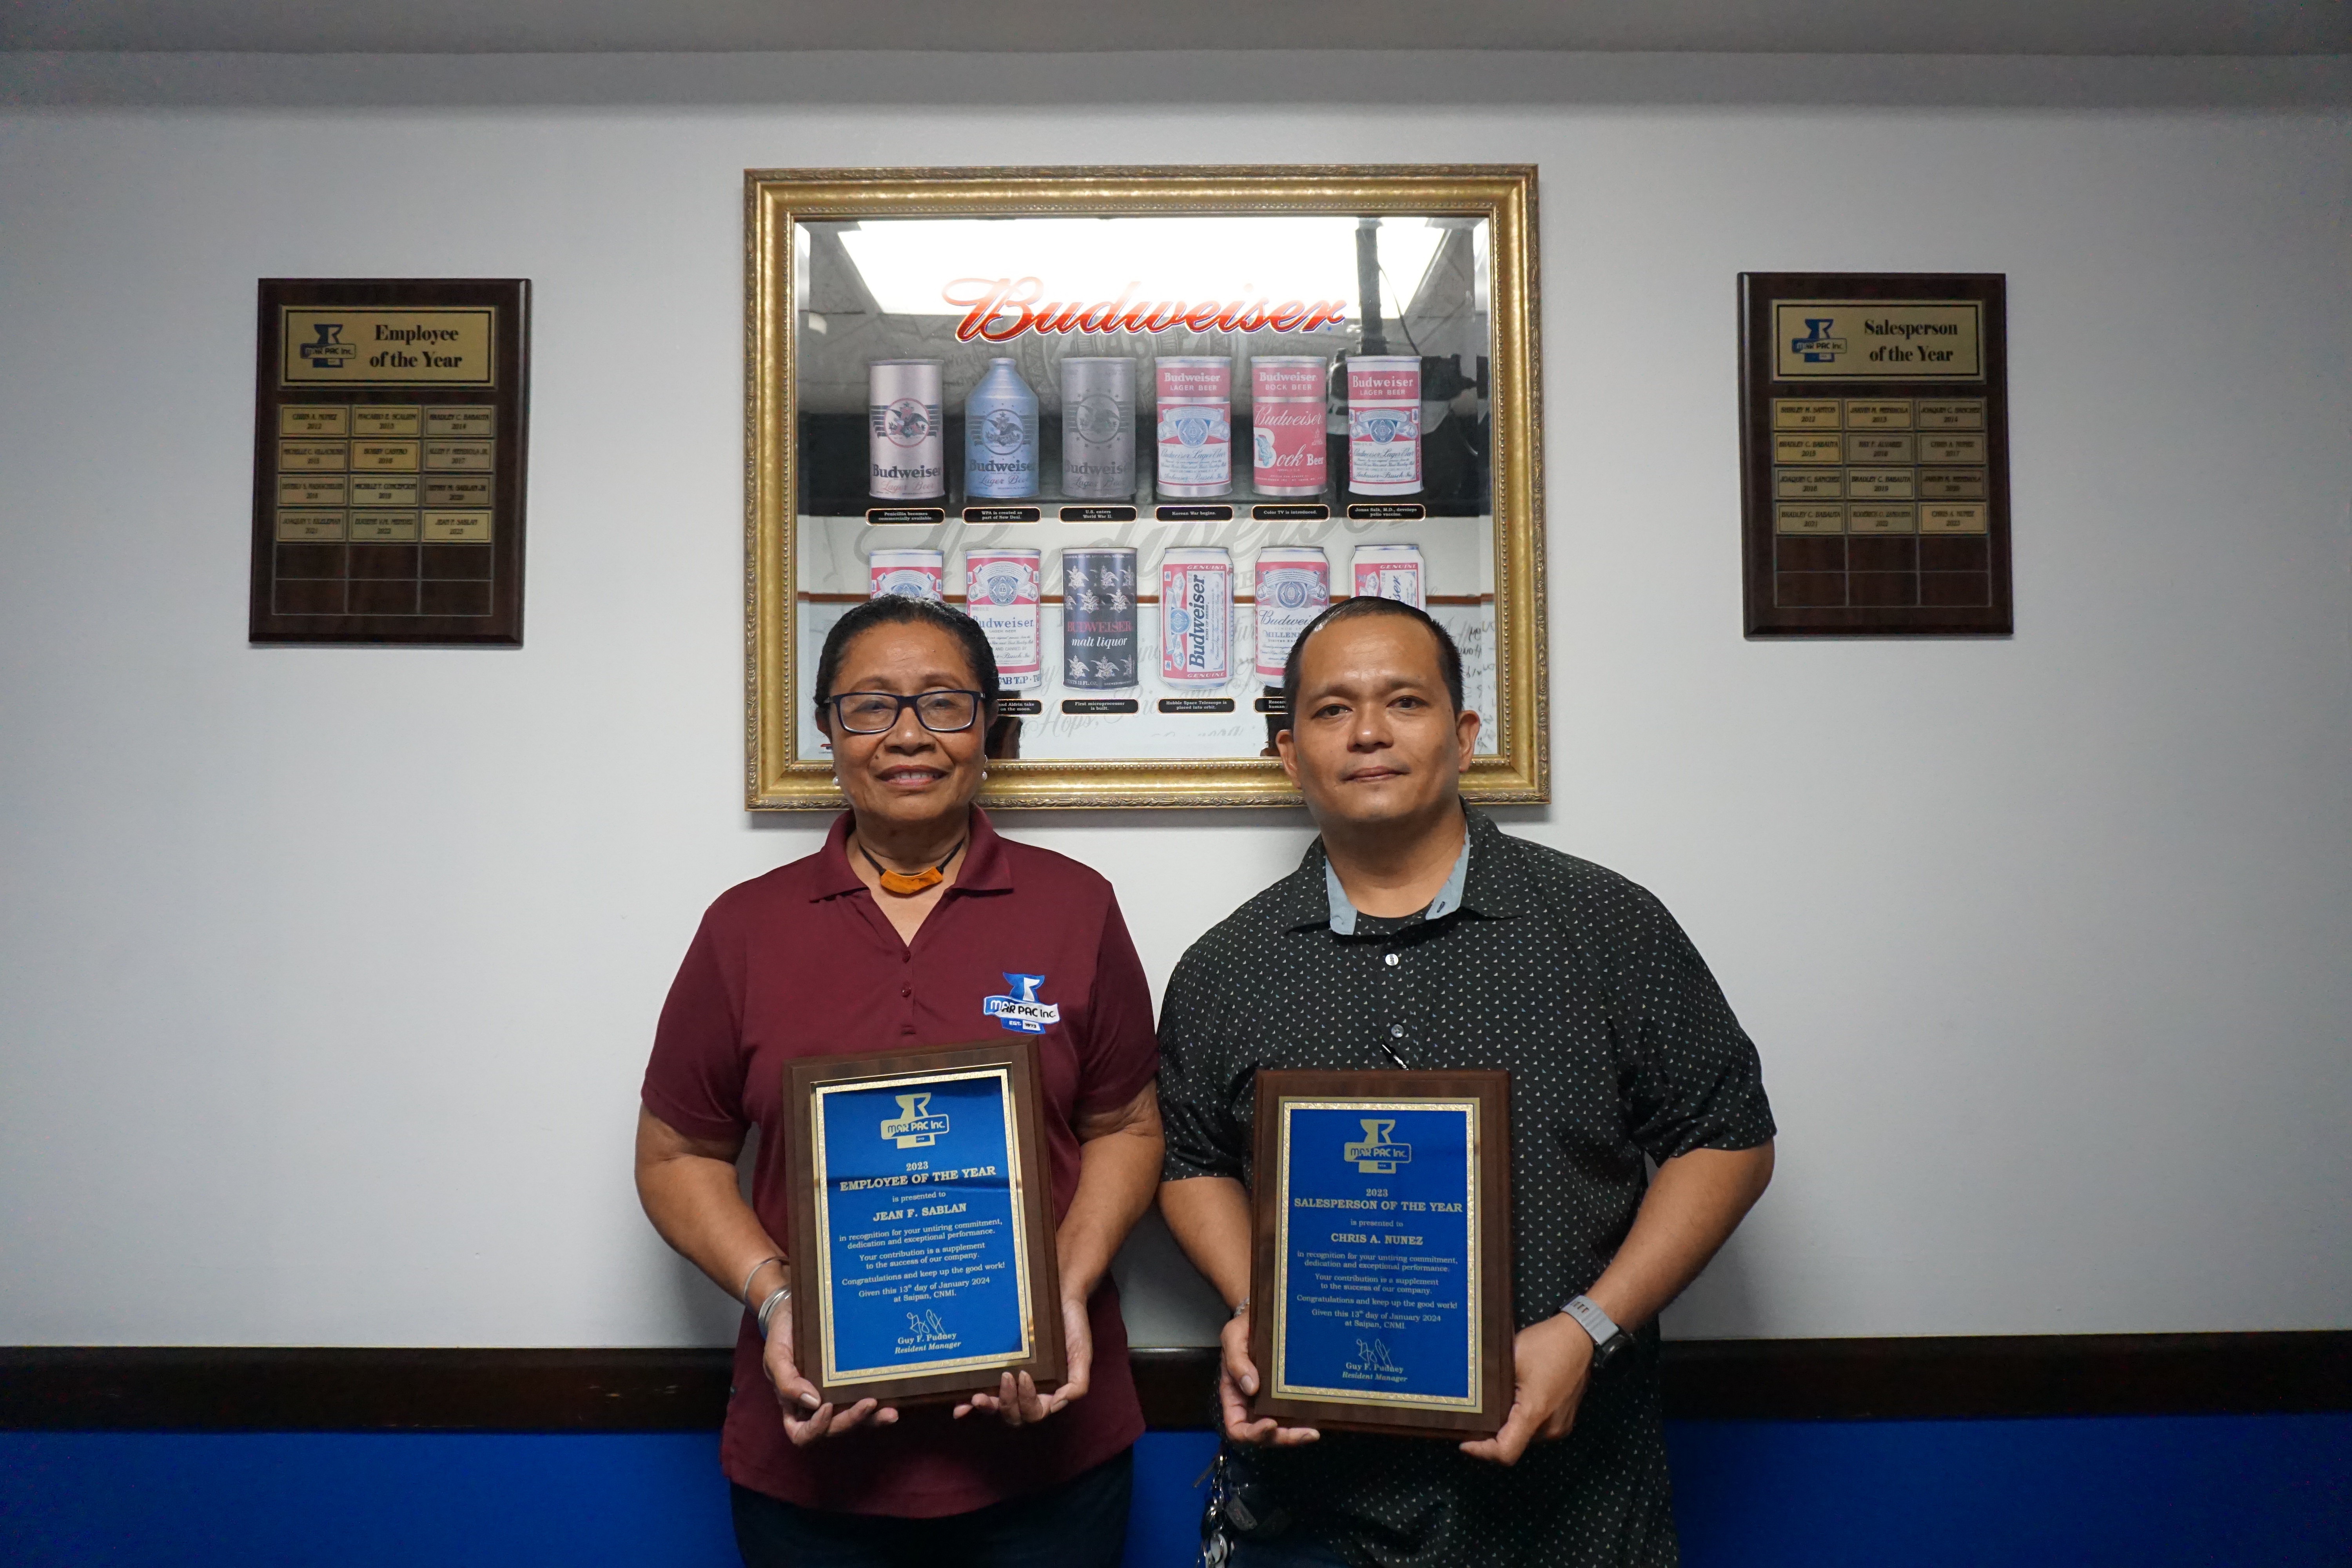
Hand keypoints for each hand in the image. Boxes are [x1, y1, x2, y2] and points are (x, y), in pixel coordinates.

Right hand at [762, 1309, 898, 1444]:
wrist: (794, 1307)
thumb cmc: (782, 1333)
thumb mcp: (776, 1354)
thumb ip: (786, 1380)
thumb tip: (812, 1402)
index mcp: (793, 1404)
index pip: (802, 1433)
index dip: (816, 1428)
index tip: (828, 1406)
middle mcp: (816, 1405)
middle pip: (833, 1428)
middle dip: (851, 1420)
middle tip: (868, 1403)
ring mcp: (836, 1395)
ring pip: (854, 1419)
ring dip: (872, 1419)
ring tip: (890, 1412)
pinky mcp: (852, 1382)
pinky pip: (866, 1400)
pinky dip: (881, 1404)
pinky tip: (895, 1401)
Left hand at [958, 1291, 1093, 1422]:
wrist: (1057, 1295)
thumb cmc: (1071, 1326)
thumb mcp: (1082, 1354)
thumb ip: (1078, 1383)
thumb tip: (1057, 1403)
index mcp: (1048, 1393)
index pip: (1034, 1412)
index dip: (1026, 1401)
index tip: (1024, 1375)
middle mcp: (1026, 1391)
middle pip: (1012, 1414)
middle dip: (1004, 1404)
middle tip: (1002, 1380)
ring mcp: (1009, 1381)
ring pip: (995, 1406)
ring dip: (985, 1407)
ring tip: (975, 1398)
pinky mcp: (995, 1368)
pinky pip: (981, 1388)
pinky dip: (968, 1400)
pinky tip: (958, 1402)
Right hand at [1216, 1306, 1318, 1446]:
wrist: (1264, 1317)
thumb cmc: (1244, 1327)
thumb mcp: (1233, 1337)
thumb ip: (1236, 1361)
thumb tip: (1251, 1388)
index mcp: (1233, 1395)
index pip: (1237, 1427)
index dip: (1252, 1433)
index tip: (1270, 1424)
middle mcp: (1251, 1405)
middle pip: (1264, 1436)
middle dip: (1283, 1438)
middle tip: (1306, 1433)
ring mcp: (1270, 1402)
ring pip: (1281, 1430)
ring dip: (1296, 1436)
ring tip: (1314, 1432)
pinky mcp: (1287, 1396)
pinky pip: (1293, 1416)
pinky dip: (1305, 1422)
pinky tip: (1320, 1419)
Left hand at [1459, 1314, 1590, 1465]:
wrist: (1580, 1336)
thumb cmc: (1545, 1344)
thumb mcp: (1510, 1358)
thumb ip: (1491, 1383)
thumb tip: (1468, 1398)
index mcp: (1535, 1414)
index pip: (1506, 1452)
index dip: (1482, 1451)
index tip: (1464, 1441)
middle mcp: (1550, 1428)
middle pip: (1513, 1444)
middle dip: (1491, 1436)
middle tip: (1472, 1420)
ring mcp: (1560, 1426)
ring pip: (1524, 1436)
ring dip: (1507, 1427)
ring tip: (1491, 1408)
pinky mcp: (1564, 1420)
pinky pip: (1537, 1428)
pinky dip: (1522, 1421)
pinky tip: (1512, 1403)